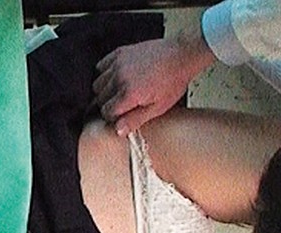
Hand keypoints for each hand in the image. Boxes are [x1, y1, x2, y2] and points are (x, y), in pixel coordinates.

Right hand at [93, 32, 215, 135]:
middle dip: (109, 105)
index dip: (113, 117)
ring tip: (118, 91)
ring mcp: (118, 64)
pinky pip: (100, 66)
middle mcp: (120, 78)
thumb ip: (135, 119)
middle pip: (100, 99)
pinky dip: (104, 74)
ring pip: (97, 84)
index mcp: (129, 94)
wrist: (182, 55)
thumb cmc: (174, 80)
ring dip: (104, 91)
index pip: (107, 112)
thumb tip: (119, 130)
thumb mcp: (158, 107)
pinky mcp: (120, 53)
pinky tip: (115, 77)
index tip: (120, 116)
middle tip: (121, 104)